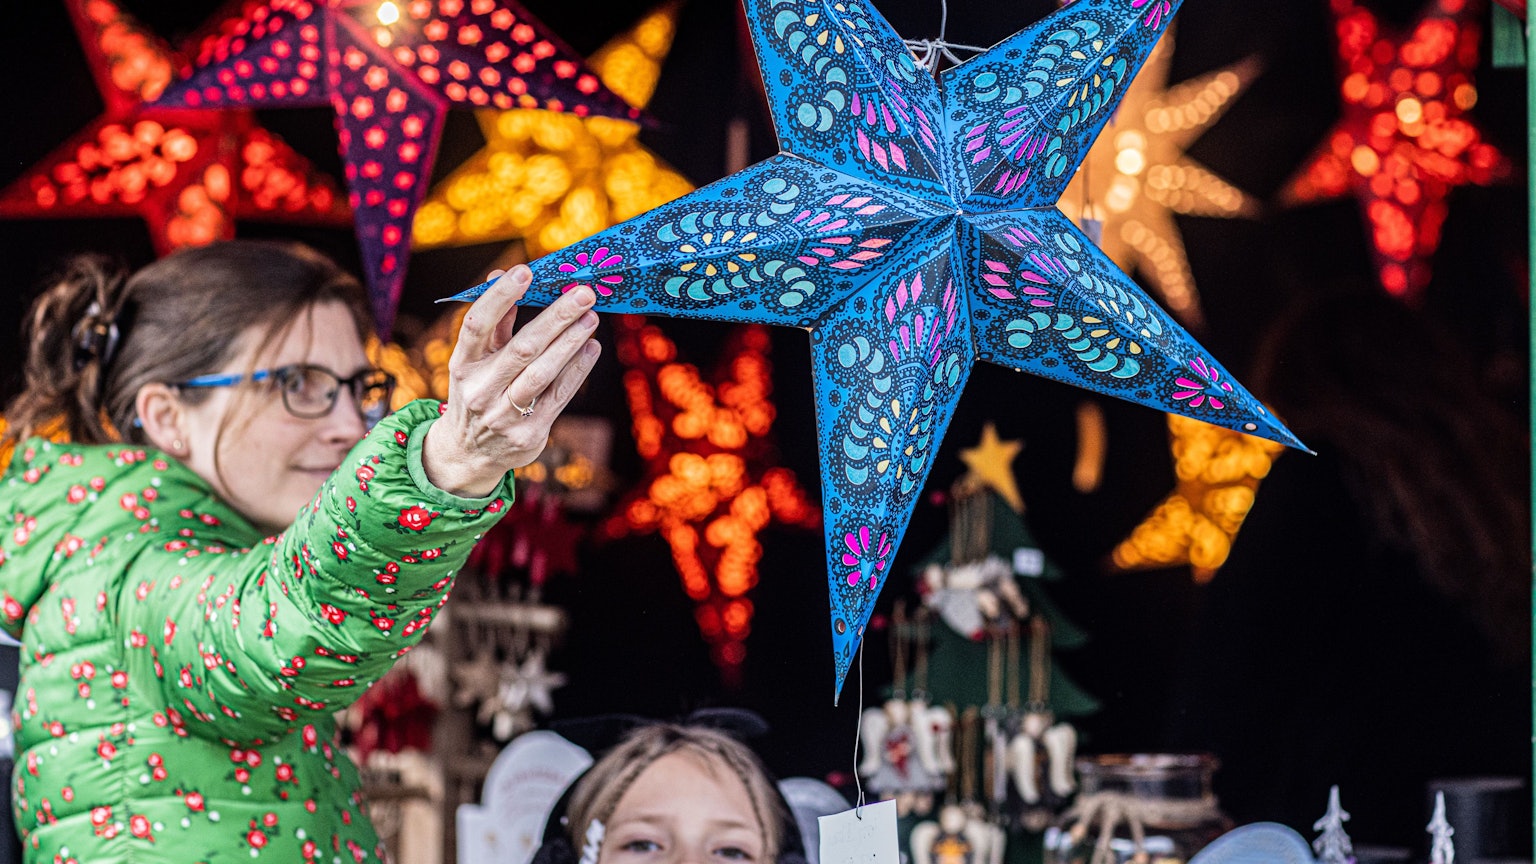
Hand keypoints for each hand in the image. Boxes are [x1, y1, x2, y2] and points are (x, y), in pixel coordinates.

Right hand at [421, 265, 600, 496]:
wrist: (468, 453)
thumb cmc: (478, 391)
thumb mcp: (474, 360)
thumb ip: (494, 323)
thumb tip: (502, 274)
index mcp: (462, 364)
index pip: (477, 325)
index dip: (499, 297)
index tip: (524, 271)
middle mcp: (480, 390)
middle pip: (522, 348)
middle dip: (556, 317)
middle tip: (584, 293)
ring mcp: (503, 415)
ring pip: (543, 373)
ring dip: (571, 342)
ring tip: (592, 317)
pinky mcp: (528, 434)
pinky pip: (558, 397)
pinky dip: (577, 370)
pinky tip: (591, 347)